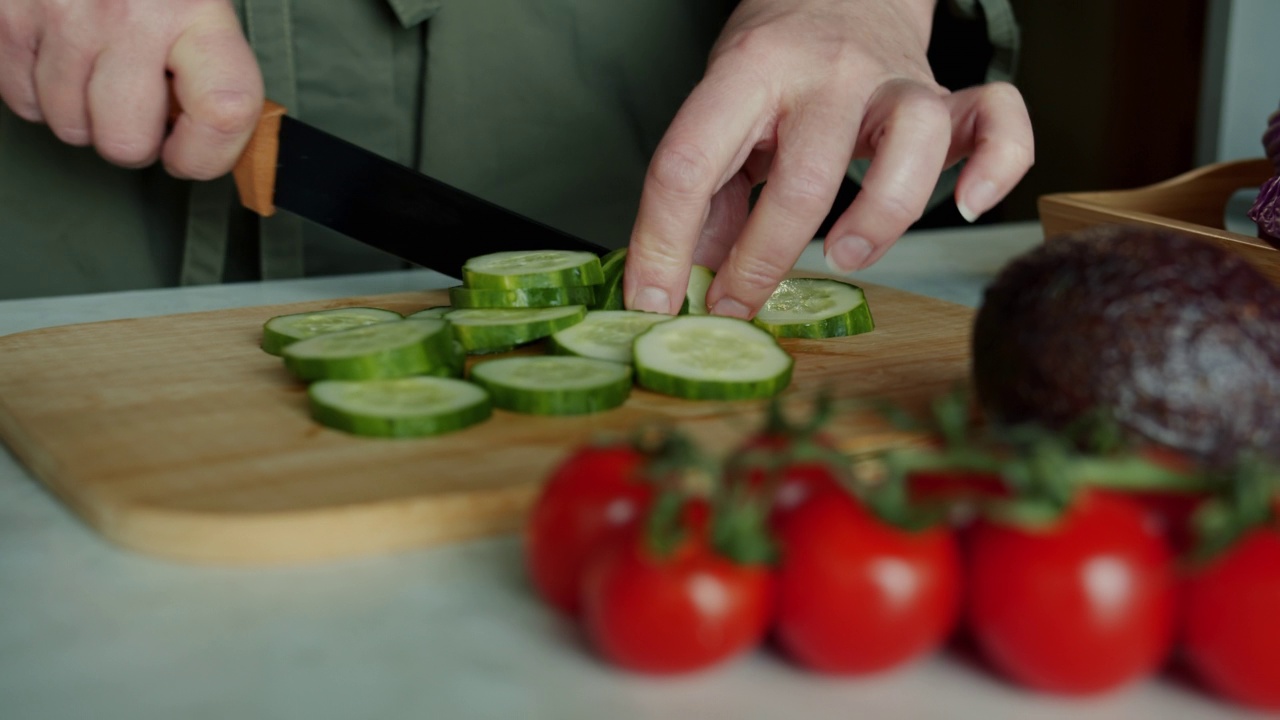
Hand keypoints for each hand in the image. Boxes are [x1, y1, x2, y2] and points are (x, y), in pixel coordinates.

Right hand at [0, 0, 263, 178]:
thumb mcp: (199, 5)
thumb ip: (217, 70)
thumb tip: (223, 139)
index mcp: (195, 9)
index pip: (224, 110)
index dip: (208, 154)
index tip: (193, 151)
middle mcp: (129, 13)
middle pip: (125, 142)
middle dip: (133, 138)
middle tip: (138, 106)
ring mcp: (61, 15)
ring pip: (69, 127)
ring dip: (83, 113)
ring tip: (98, 69)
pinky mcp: (6, 15)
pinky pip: (22, 101)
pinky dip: (40, 92)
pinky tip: (62, 58)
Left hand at [623, 0, 1033, 316]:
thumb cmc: (775, 60)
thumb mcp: (721, 107)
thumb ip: (706, 190)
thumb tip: (685, 277)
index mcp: (749, 71)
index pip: (690, 162)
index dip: (662, 242)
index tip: (653, 301)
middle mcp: (827, 74)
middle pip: (805, 177)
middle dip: (762, 259)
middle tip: (734, 304)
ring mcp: (894, 82)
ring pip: (912, 144)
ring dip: (880, 216)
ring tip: (842, 256)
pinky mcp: (948, 95)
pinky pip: (998, 121)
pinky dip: (995, 167)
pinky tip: (964, 206)